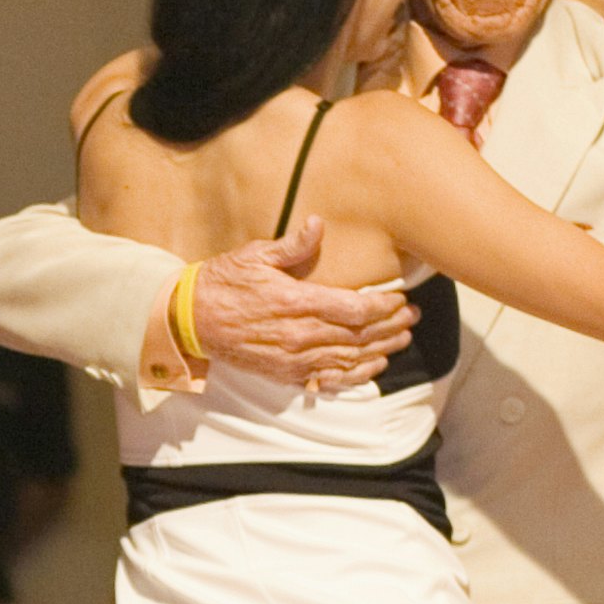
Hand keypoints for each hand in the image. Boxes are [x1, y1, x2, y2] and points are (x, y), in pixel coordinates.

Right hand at [187, 229, 417, 391]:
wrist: (191, 321)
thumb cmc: (223, 283)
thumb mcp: (254, 255)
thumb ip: (292, 246)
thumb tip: (318, 225)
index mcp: (295, 301)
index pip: (354, 309)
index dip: (384, 307)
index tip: (400, 299)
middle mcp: (298, 334)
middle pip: (359, 335)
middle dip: (391, 327)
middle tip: (412, 317)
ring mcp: (293, 358)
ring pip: (349, 358)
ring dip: (381, 350)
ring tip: (402, 339)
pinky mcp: (286, 374)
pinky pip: (329, 378)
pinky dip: (355, 375)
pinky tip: (373, 367)